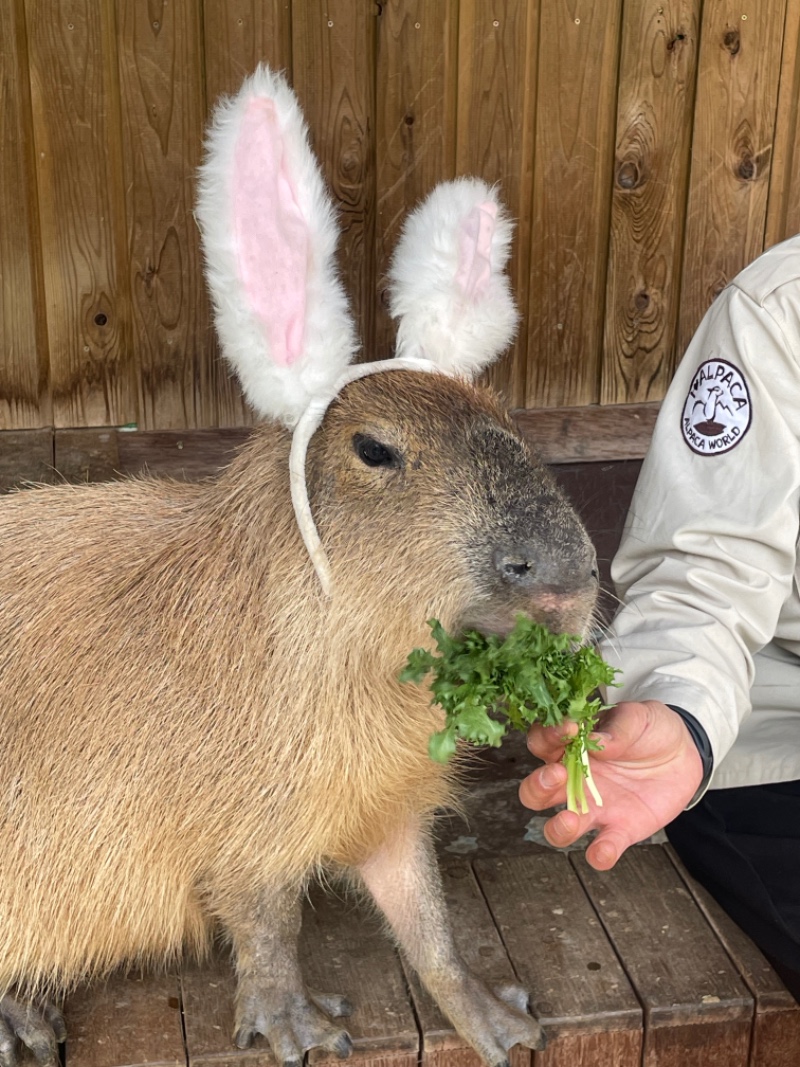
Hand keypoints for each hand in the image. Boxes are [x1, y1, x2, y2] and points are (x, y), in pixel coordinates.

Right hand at [519, 700, 703, 870]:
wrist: (683, 752)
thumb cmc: (649, 728)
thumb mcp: (637, 716)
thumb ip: (618, 727)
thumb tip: (600, 742)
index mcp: (570, 747)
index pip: (542, 743)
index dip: (547, 736)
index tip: (568, 728)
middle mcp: (573, 781)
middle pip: (535, 792)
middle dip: (537, 786)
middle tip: (557, 774)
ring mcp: (594, 809)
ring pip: (557, 828)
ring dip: (557, 827)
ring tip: (570, 820)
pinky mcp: (620, 830)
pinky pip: (602, 849)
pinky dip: (599, 854)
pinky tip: (603, 851)